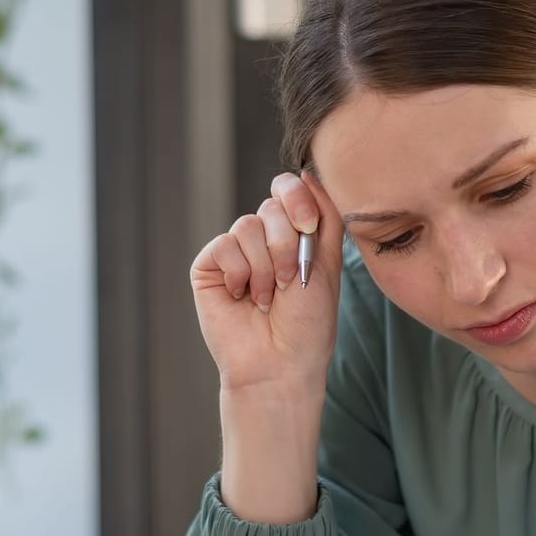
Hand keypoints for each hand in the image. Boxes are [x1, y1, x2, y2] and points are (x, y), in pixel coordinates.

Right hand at [190, 171, 345, 393]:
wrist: (279, 362)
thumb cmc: (307, 323)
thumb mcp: (326, 264)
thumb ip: (324, 217)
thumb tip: (308, 172)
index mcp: (293, 235)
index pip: (289, 189)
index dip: (297, 198)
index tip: (308, 227)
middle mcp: (263, 239)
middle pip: (271, 206)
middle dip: (284, 245)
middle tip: (289, 283)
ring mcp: (235, 252)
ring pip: (247, 225)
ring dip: (264, 267)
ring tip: (267, 298)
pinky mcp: (209, 266)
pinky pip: (224, 245)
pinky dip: (240, 273)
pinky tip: (243, 297)